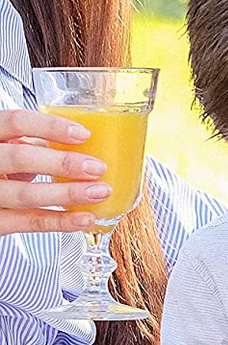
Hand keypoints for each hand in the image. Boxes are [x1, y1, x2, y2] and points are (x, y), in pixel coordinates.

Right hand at [0, 108, 112, 233]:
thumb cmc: (0, 165)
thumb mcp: (11, 146)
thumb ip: (38, 144)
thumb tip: (87, 146)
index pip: (16, 122)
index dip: (50, 126)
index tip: (84, 134)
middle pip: (20, 158)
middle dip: (63, 163)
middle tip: (97, 168)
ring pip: (26, 194)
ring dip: (68, 194)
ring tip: (100, 192)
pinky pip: (28, 222)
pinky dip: (60, 221)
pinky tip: (85, 218)